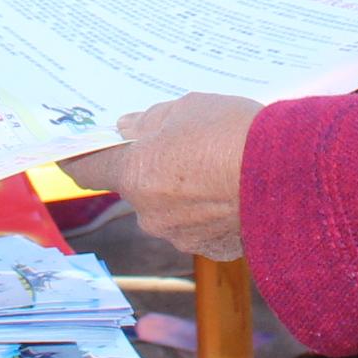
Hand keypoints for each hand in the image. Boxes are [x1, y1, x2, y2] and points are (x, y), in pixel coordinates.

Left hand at [68, 93, 257, 259]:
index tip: (69, 155)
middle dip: (154, 169)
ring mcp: (181, 236)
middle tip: (183, 144)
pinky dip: (212, 211)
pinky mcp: (214, 249)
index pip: (87, 171)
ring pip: (171, 208)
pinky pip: (202, 225)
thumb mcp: (188, 108)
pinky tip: (236, 189)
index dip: (78, 160)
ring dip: (185, 191)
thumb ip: (152, 122)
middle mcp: (149, 214)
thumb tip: (131, 129)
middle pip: (138, 187)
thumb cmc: (233, 134)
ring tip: (220, 166)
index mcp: (134, 174)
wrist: (289, 176)